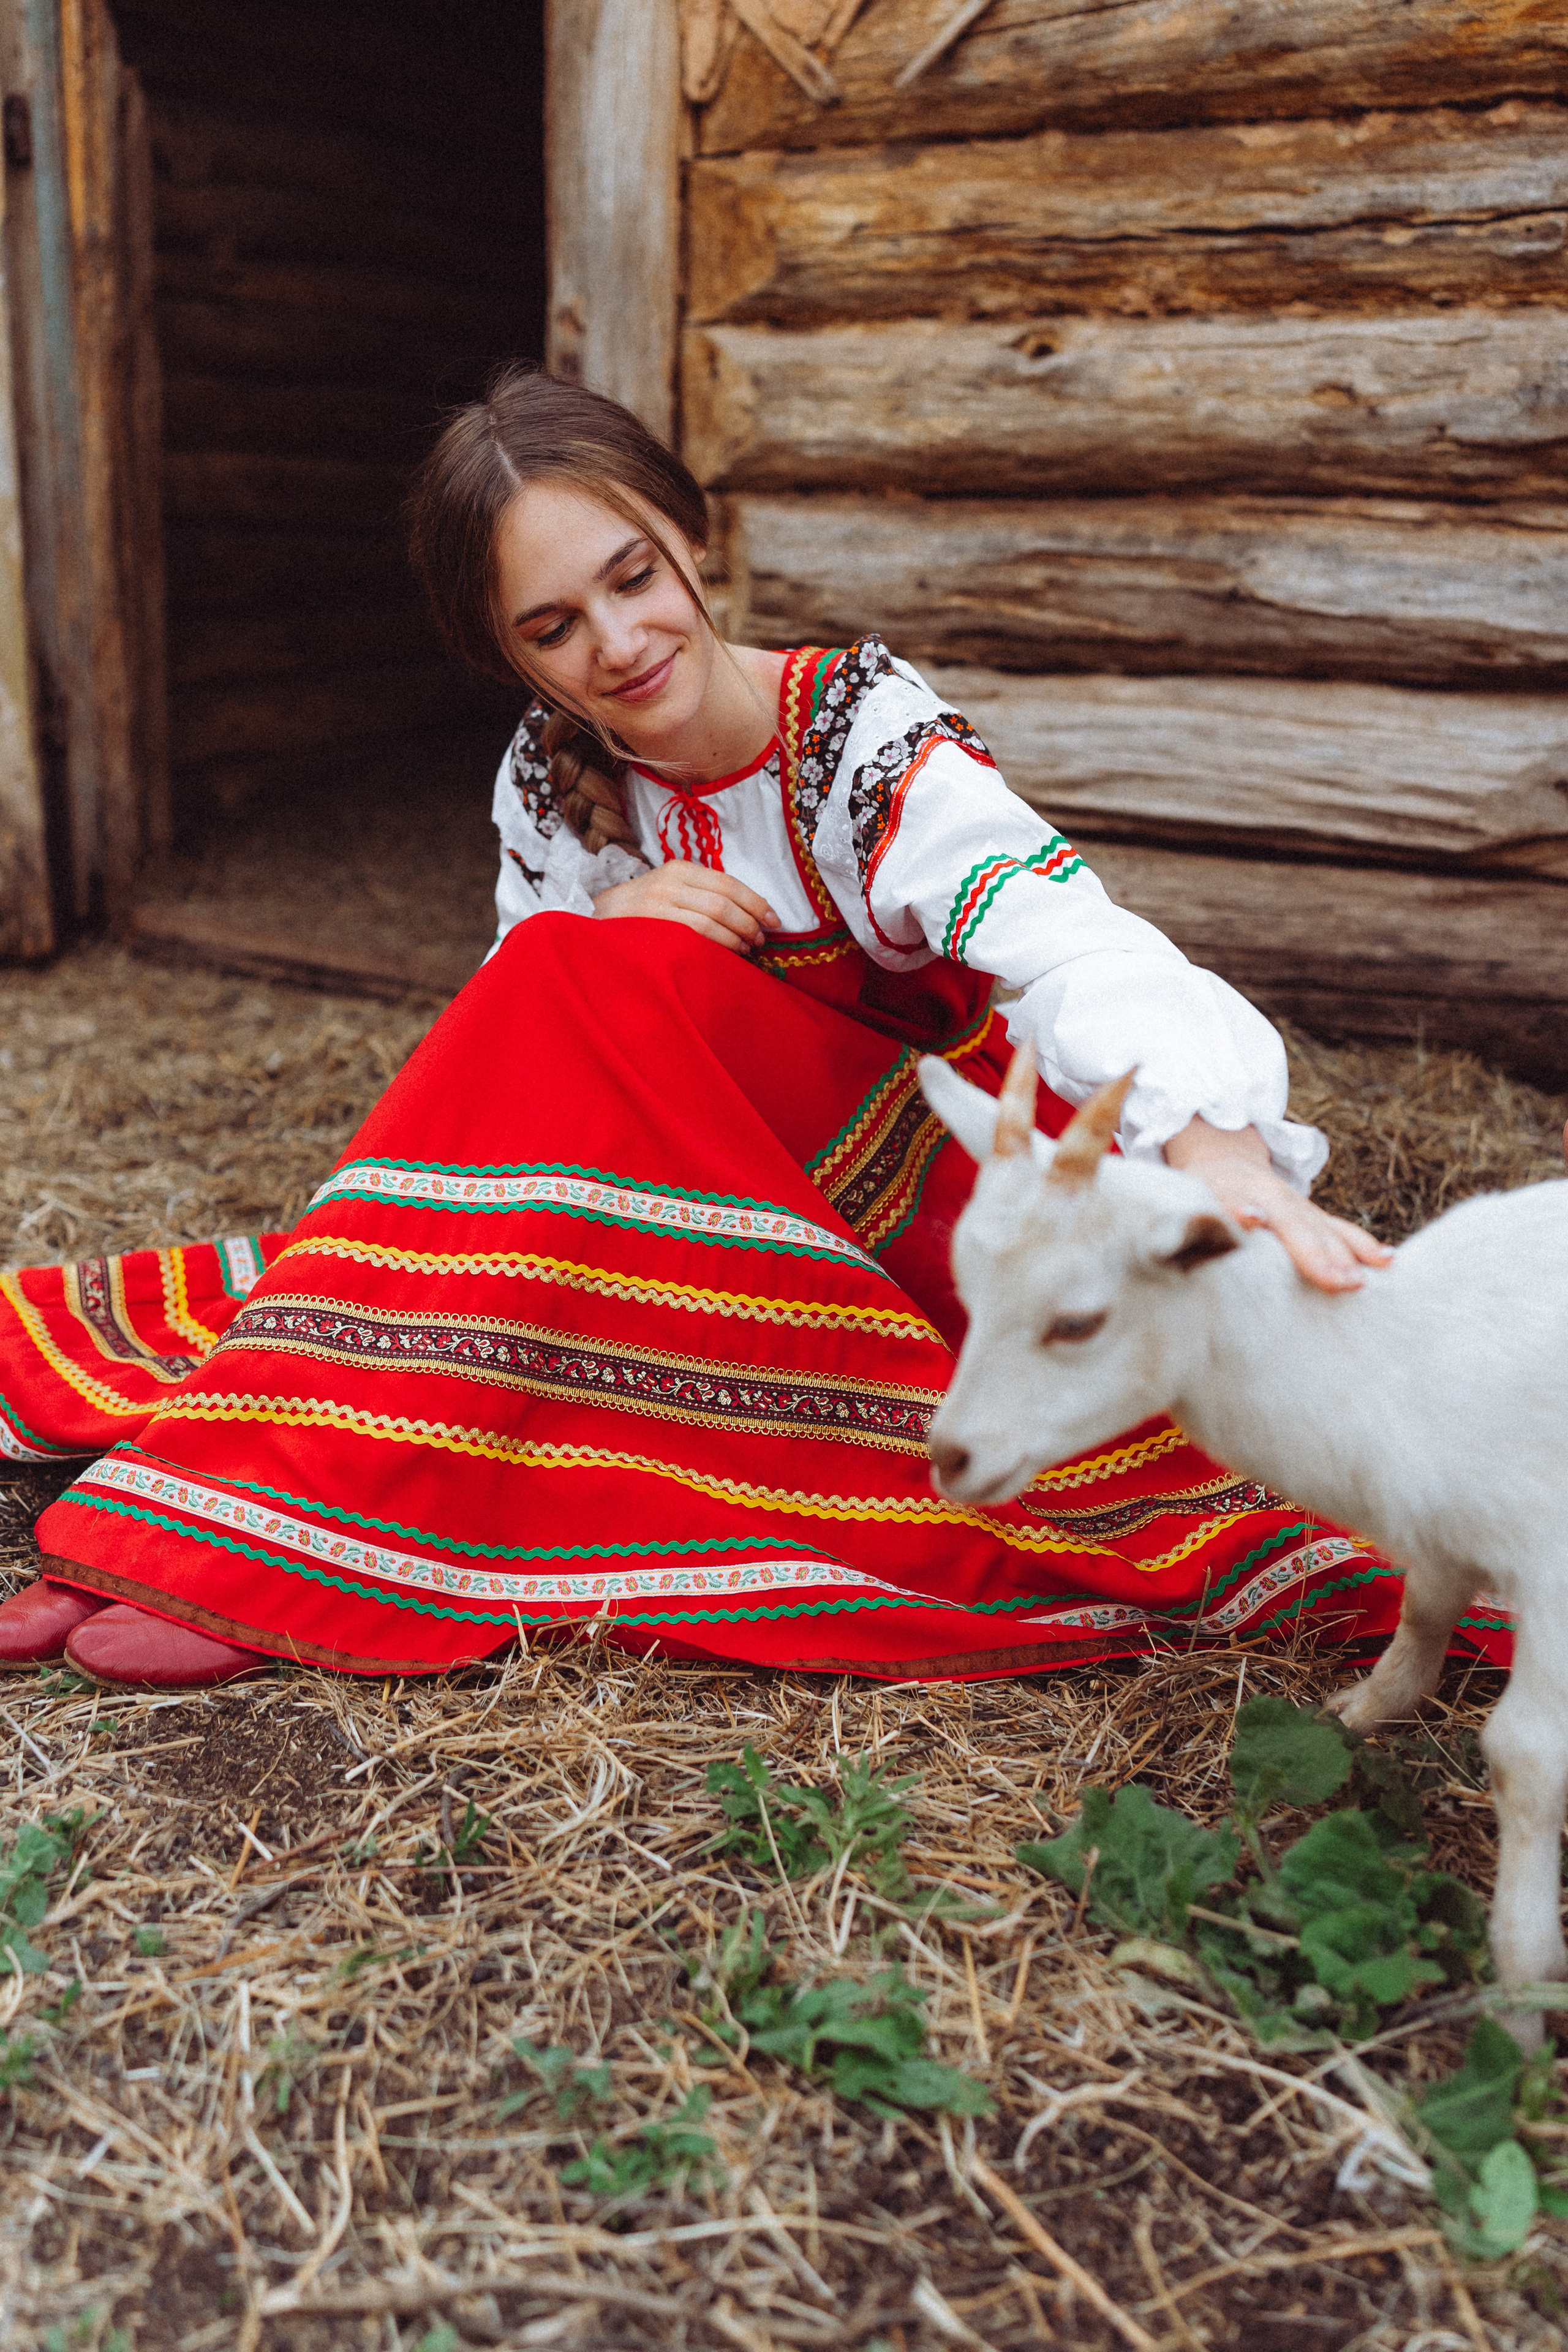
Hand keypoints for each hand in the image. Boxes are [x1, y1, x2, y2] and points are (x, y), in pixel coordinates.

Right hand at [592, 862, 779, 952]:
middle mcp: (669, 882)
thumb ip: (702, 894)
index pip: (728, 883)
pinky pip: (694, 935)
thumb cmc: (641, 911)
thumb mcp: (669, 890)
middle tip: (761, 939)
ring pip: (712, 919)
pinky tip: (728, 953)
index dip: (756, 902)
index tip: (774, 920)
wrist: (594, 921)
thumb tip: (747, 913)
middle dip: (750, 922)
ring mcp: (658, 903)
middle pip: (724, 901)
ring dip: (737, 936)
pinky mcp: (651, 925)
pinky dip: (718, 945)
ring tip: (748, 948)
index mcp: (679, 869)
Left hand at [1163, 1116, 1392, 1293]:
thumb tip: (1163, 1244)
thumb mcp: (1178, 1198)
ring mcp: (1291, 1204)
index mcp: (1226, 1189)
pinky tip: (1388, 1262)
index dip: (1242, 1210)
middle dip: (1314, 1252)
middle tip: (1336, 1281)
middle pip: (1291, 1222)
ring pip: (1321, 1227)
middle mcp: (1265, 1195)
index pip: (1233, 1200)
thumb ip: (1180, 1219)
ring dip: (1342, 1254)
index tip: (1252, 1219)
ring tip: (1360, 1280)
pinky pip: (1339, 1230)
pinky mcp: (1308, 1213)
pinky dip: (1362, 1246)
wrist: (1219, 1150)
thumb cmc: (1194, 1188)